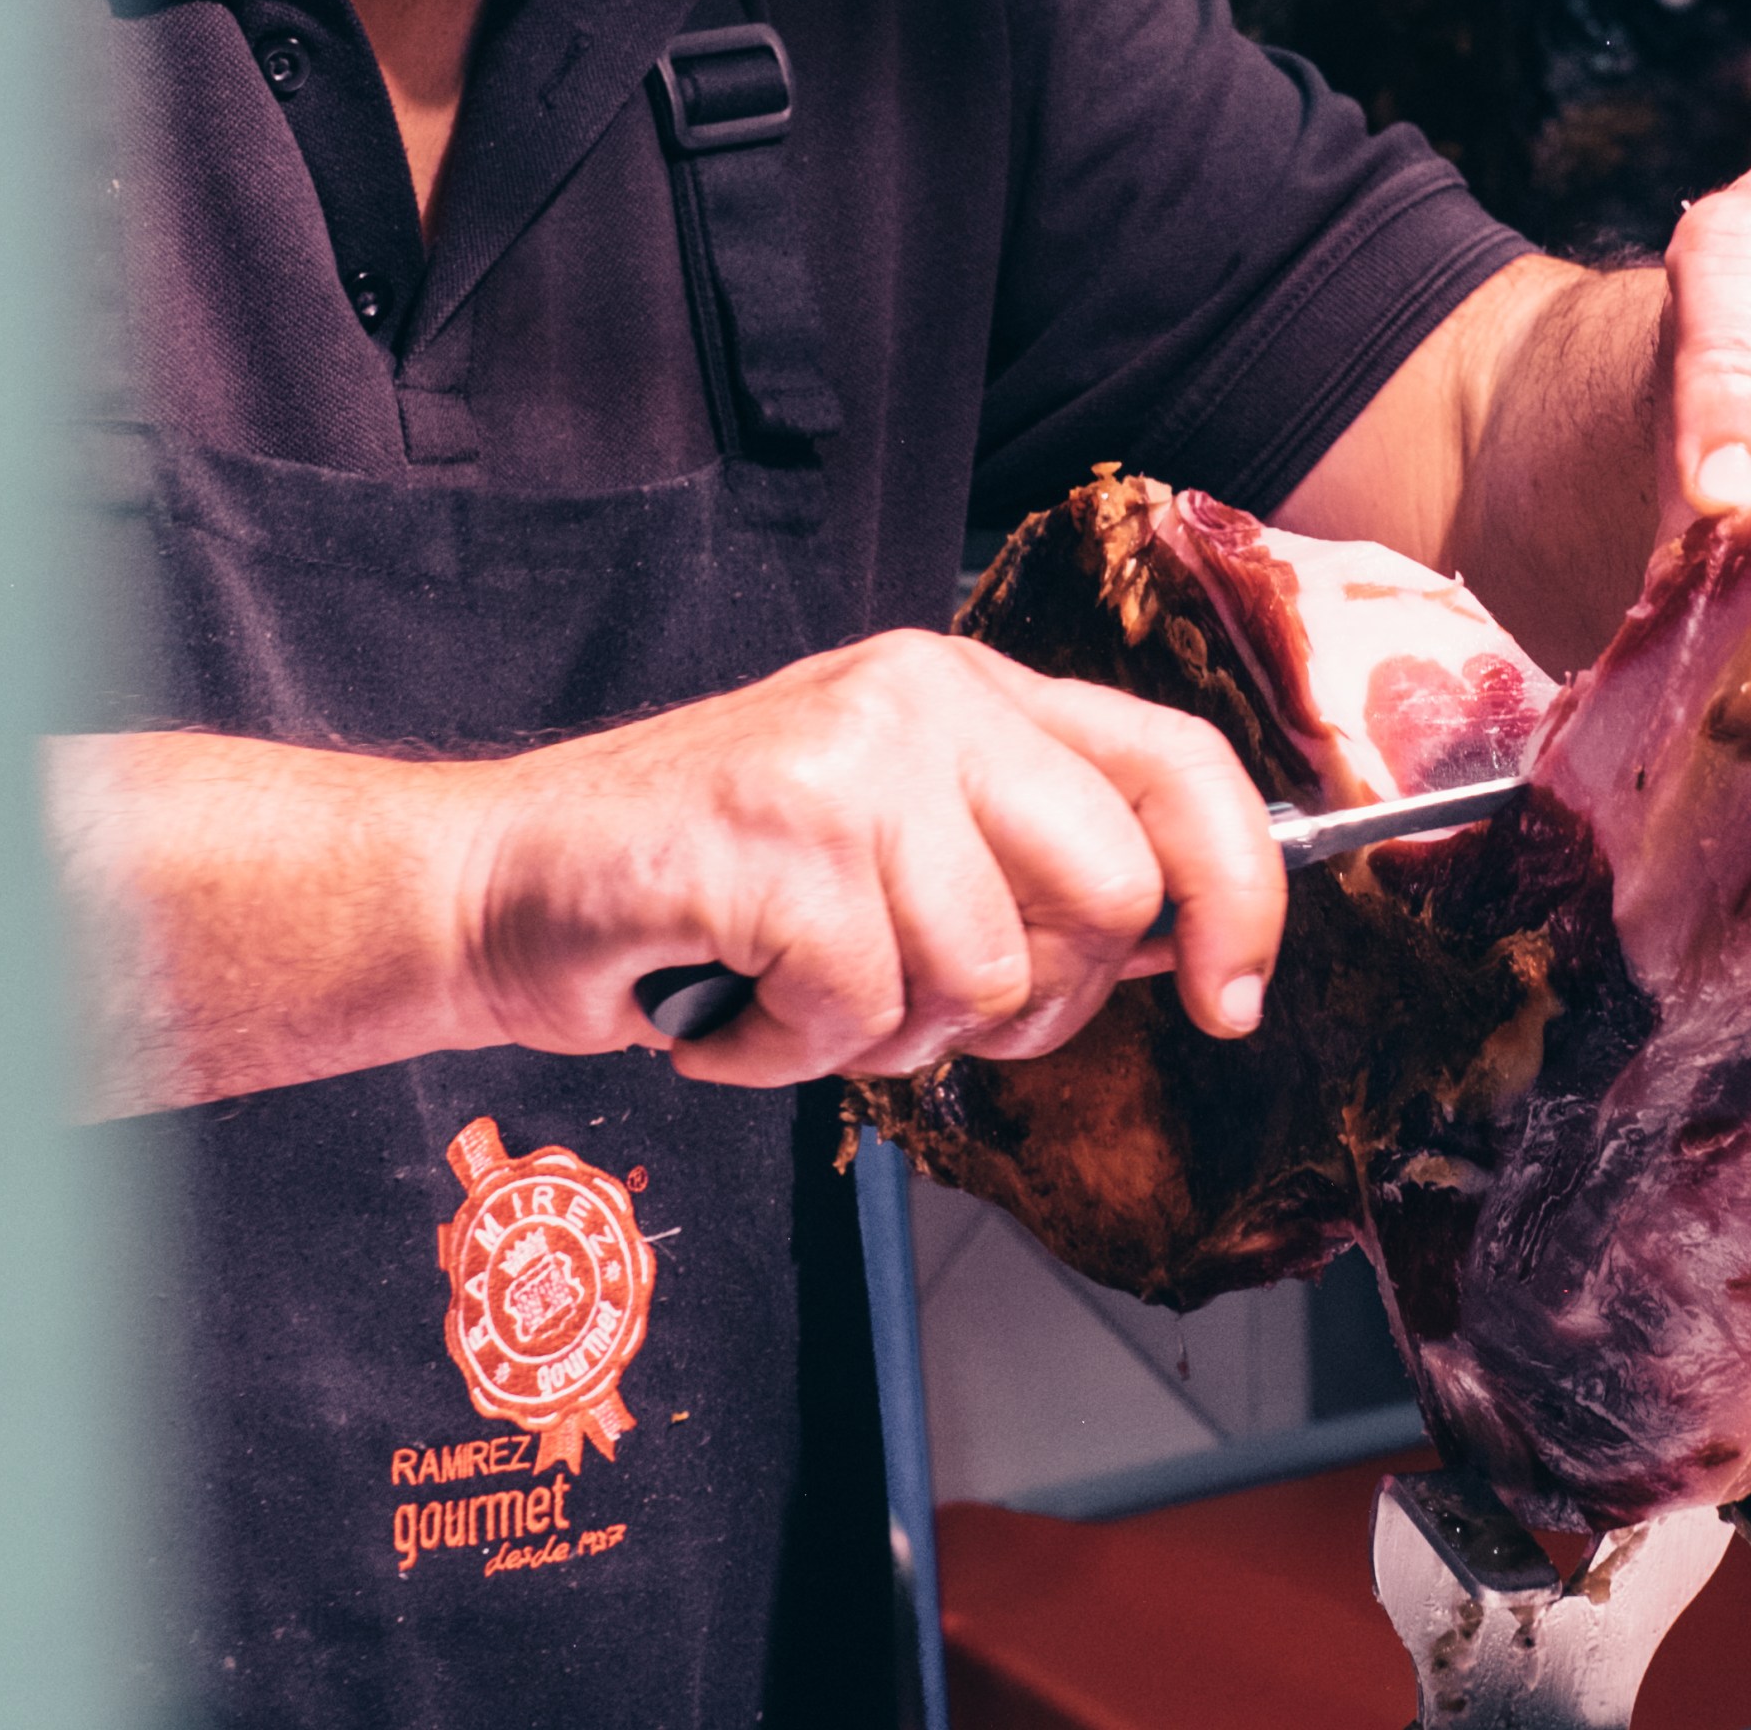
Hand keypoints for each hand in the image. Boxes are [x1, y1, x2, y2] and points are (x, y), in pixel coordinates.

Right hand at [464, 630, 1285, 1086]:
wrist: (506, 883)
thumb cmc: (710, 891)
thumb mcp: (899, 850)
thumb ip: (1031, 874)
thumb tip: (1182, 951)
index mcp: (976, 695)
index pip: (1182, 766)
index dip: (1244, 891)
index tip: (1229, 1000)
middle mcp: (927, 701)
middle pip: (1113, 892)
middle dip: (1032, 1005)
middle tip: (914, 1011)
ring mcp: (851, 758)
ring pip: (985, 976)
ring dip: (886, 1039)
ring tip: (794, 997)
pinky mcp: (776, 835)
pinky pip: (862, 1013)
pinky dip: (788, 1055)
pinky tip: (729, 1011)